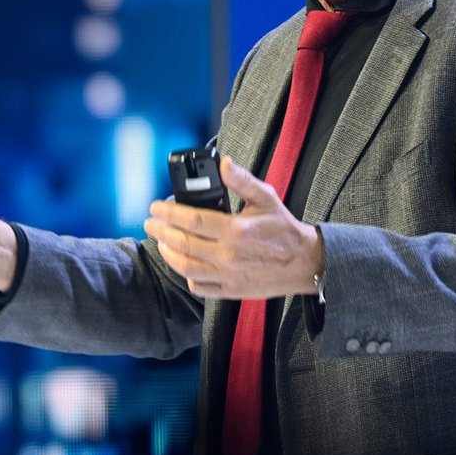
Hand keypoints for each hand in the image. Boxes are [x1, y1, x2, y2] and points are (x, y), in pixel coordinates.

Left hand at [142, 155, 322, 299]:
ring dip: (168, 253)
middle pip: (182, 243)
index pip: (191, 219)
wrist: (304, 262)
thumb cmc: (284, 229)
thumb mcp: (266, 197)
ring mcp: (228, 276)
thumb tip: (223, 163)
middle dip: (160, 231)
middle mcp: (228, 255)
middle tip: (151, 223)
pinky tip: (183, 264)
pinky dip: (186, 276)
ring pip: (185, 267)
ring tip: (161, 241)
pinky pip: (200, 287)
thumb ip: (242, 180)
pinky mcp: (231, 291)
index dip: (168, 212)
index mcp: (235, 230)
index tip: (155, 207)